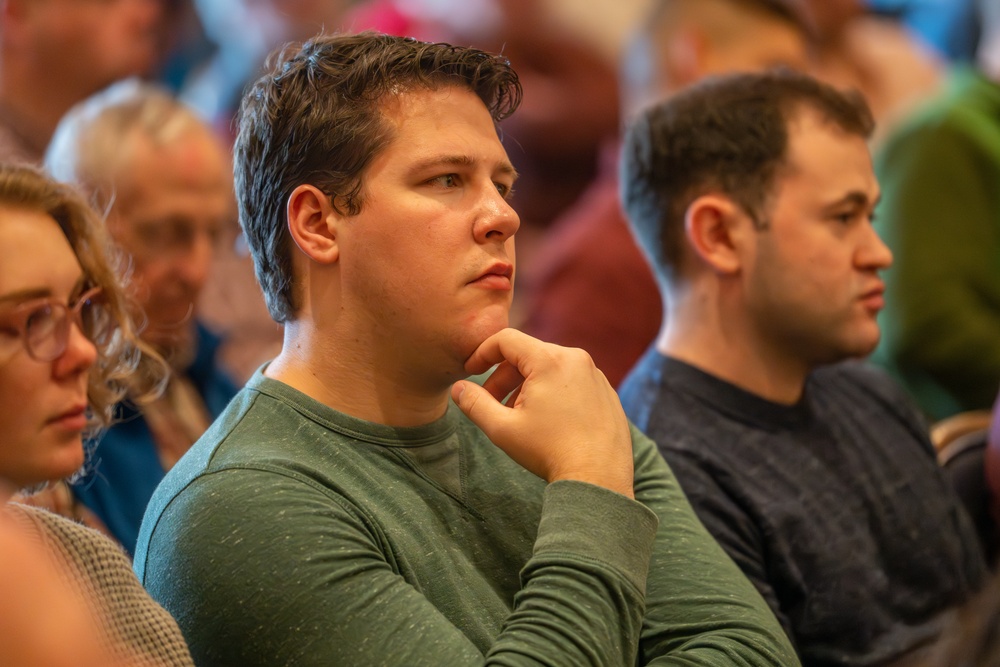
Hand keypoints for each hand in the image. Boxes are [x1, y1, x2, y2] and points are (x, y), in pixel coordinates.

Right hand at [451, 329, 633, 497]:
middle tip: (491, 404)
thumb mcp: (503, 429)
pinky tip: (547, 422)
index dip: (482, 353)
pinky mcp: (606, 392)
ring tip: (519, 417)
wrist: (598, 477)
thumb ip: (475, 404)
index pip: (507, 340)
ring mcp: (595, 375)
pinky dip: (552, 393)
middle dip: (504, 377)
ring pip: (550, 368)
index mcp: (550, 360)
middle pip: (528, 355)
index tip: (470, 372)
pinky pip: (572, 381)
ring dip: (527, 386)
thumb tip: (458, 388)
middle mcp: (576, 359)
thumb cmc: (549, 451)